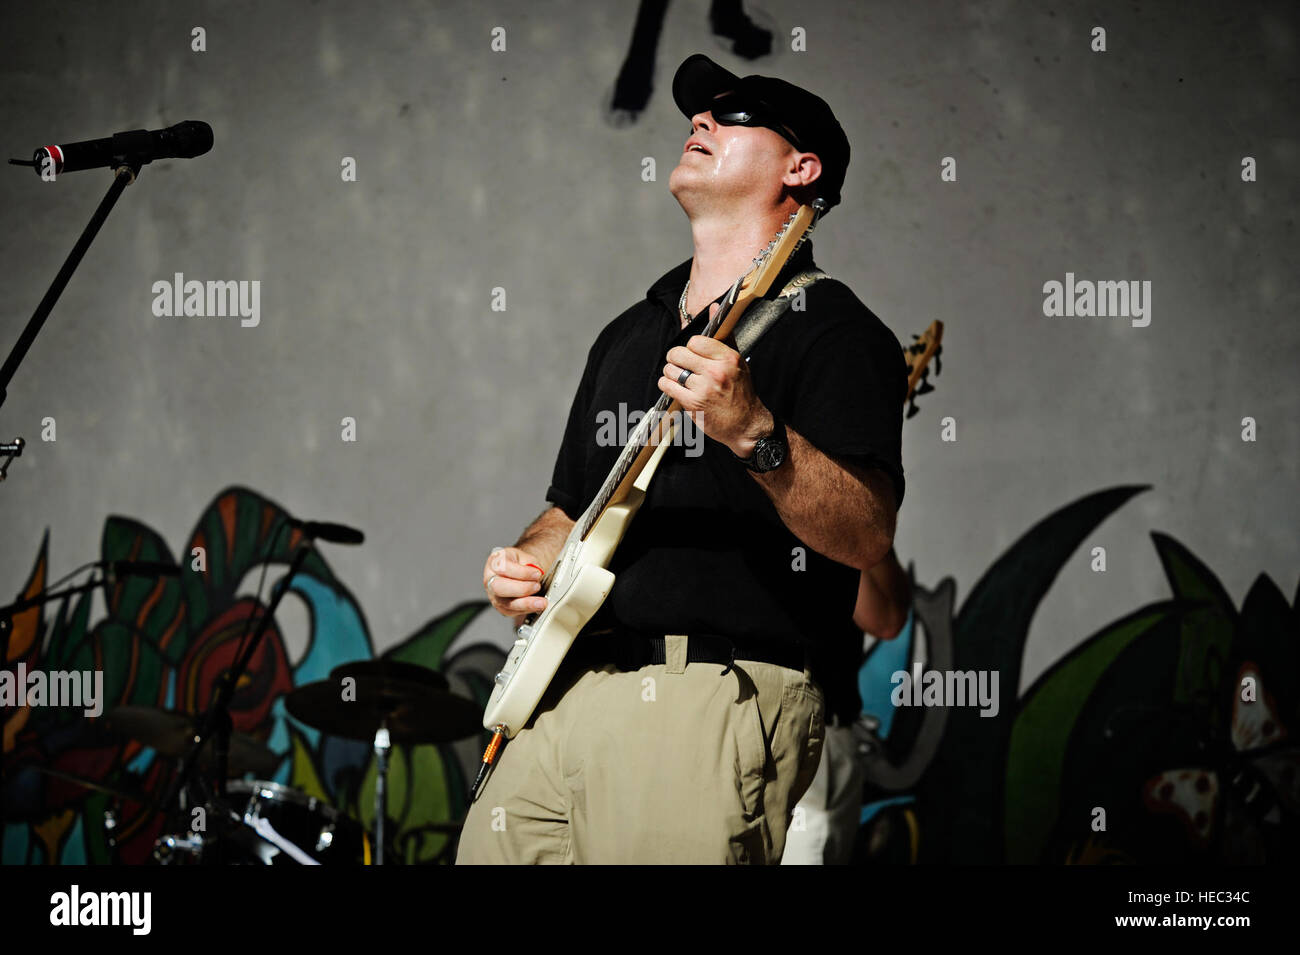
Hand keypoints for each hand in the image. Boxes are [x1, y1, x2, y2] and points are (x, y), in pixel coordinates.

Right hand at [483, 546, 546, 625]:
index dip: (523, 572)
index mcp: (495, 563)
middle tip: (537, 586)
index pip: (504, 568)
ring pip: (506, 604)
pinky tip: (536, 606)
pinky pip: (512, 612)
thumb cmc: (520, 563)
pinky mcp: (501, 608)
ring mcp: (494, 595)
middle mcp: (490, 580)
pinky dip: (526, 609)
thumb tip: (537, 574)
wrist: (519, 571)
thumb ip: (532, 564)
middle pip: (499, 588)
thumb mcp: (526, 557)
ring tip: (541, 602)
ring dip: (526, 604)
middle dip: (522, 589)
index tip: (537, 573)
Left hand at [658, 303, 774, 457]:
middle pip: (679, 354)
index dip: (690, 347)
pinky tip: (674, 386)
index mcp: (728, 358)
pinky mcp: (693, 404)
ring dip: (670, 373)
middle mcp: (716, 372)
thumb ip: (723, 334)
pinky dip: (667, 385)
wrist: (746, 424)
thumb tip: (713, 307)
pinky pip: (668, 386)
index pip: (695, 341)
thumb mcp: (737, 361)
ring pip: (671, 370)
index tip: (693, 353)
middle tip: (680, 364)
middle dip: (676, 358)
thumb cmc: (741, 392)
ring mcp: (704, 389)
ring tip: (679, 377)